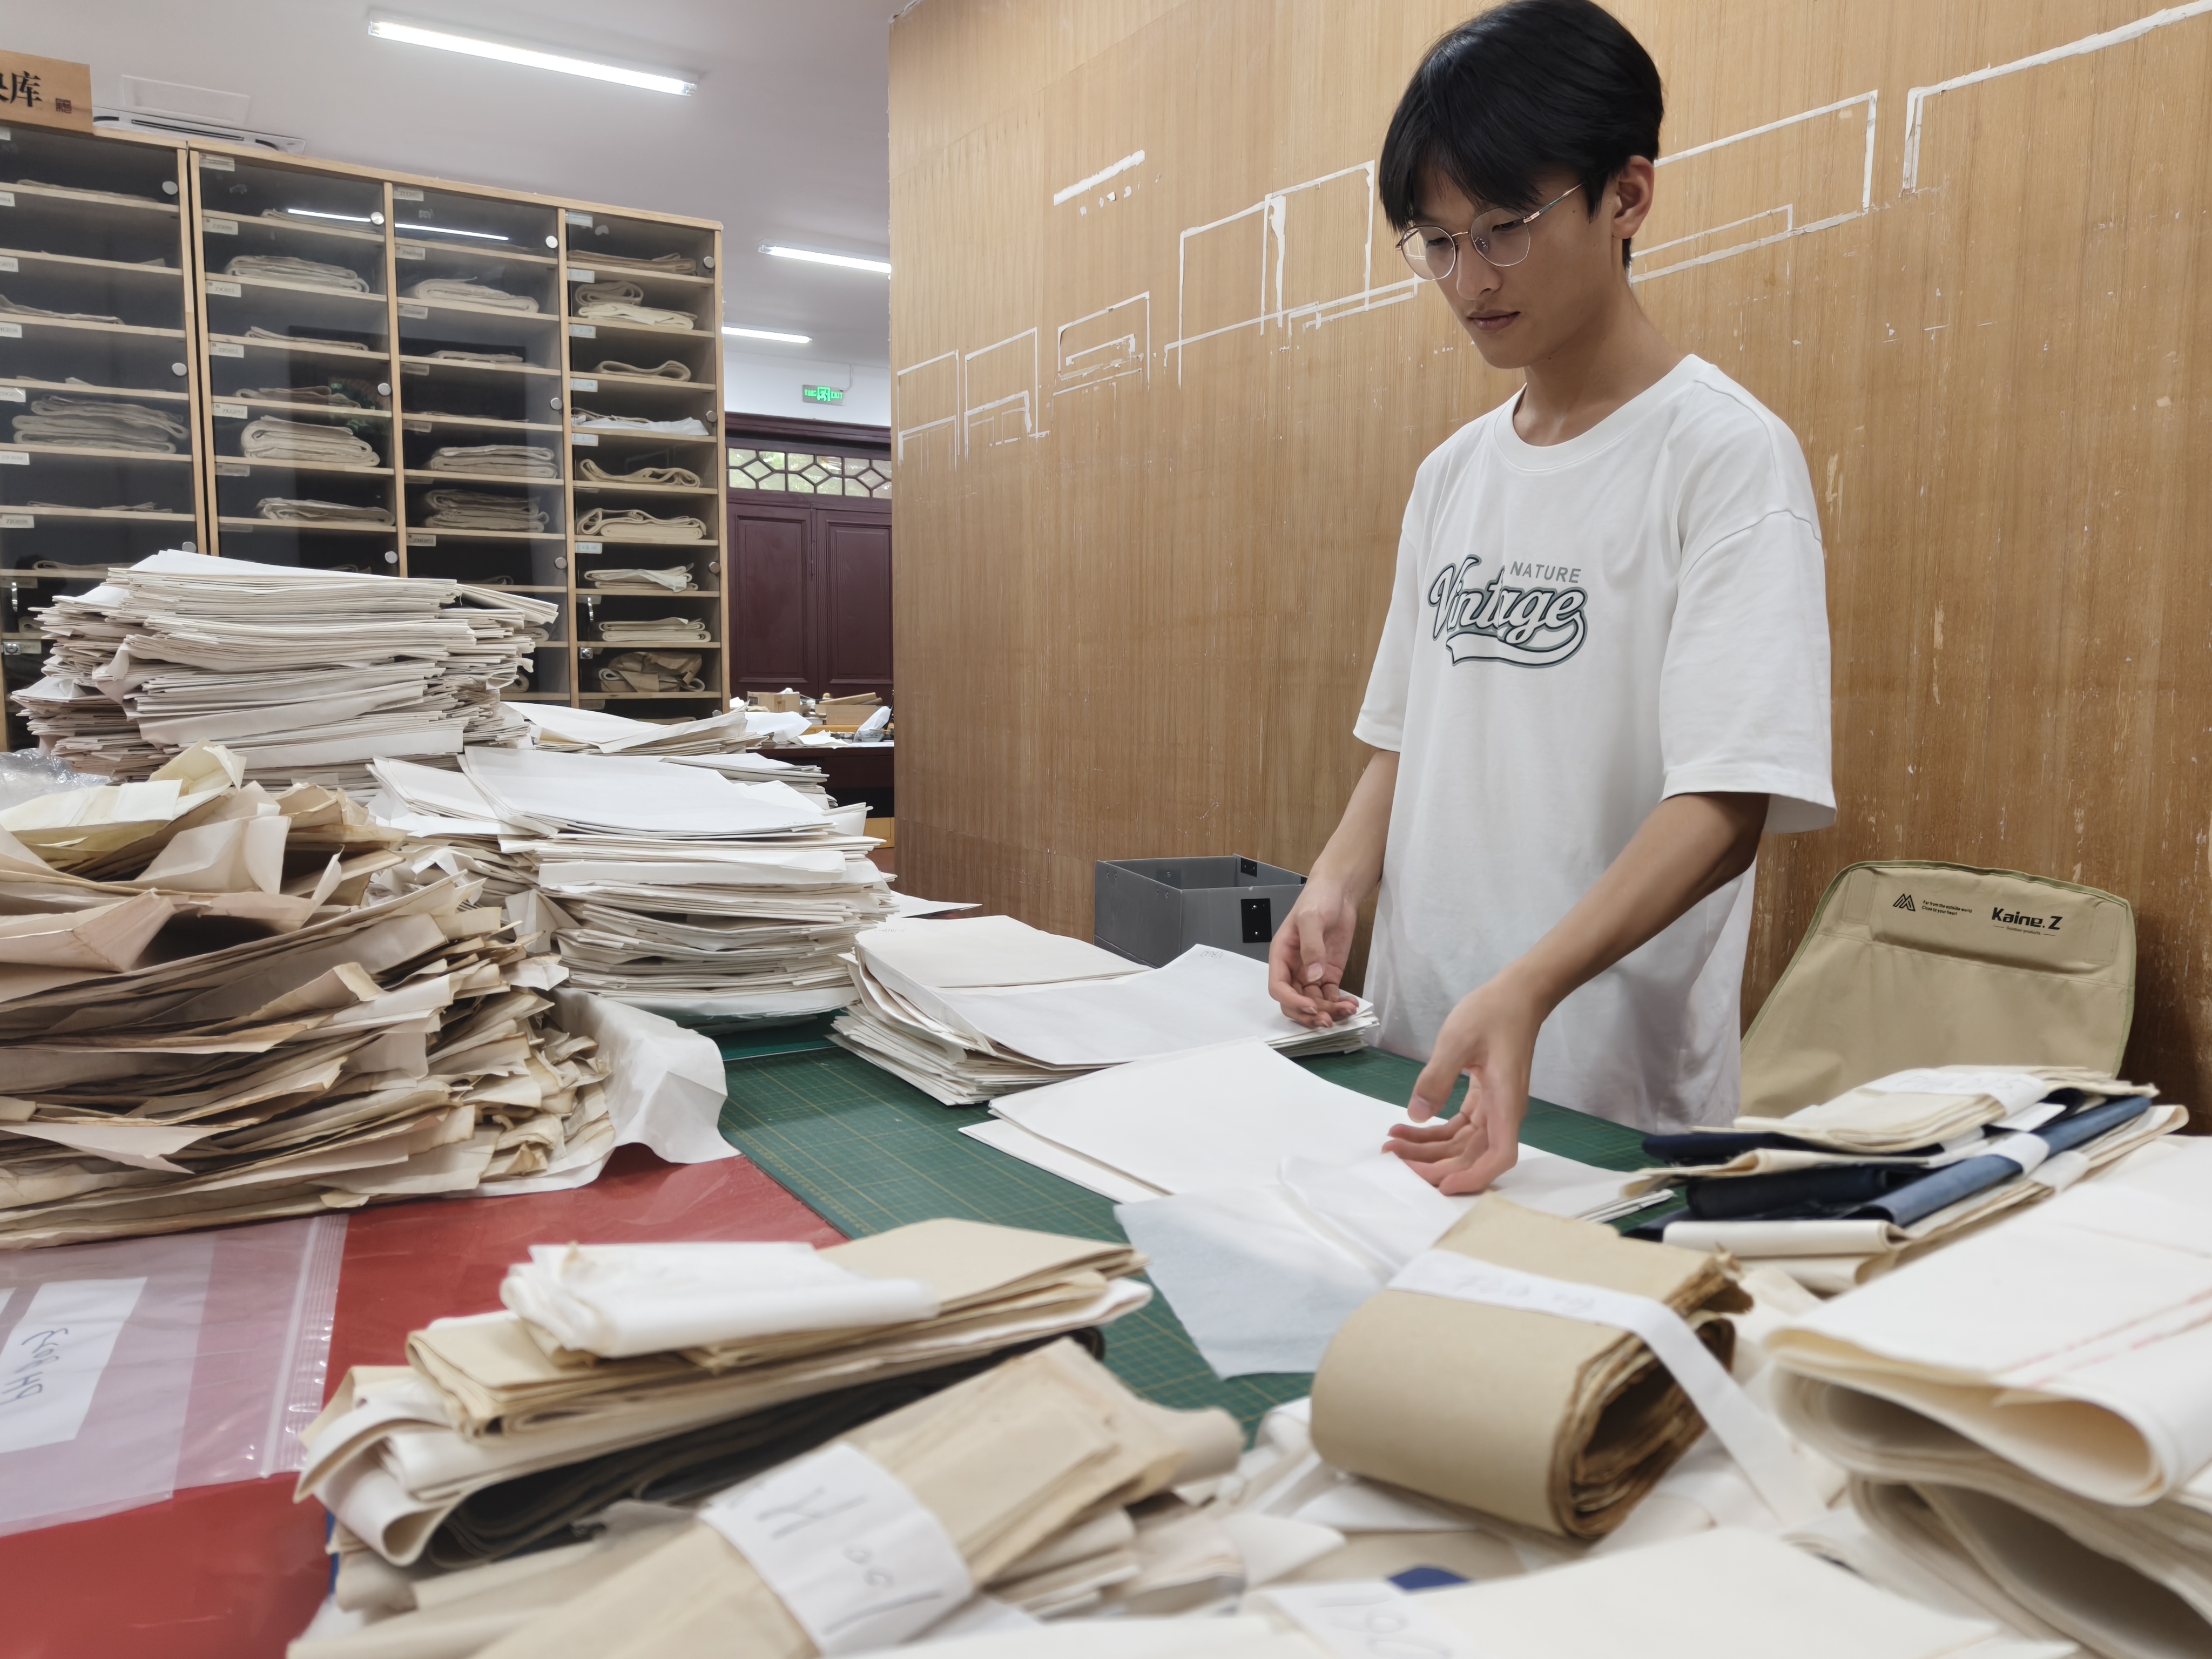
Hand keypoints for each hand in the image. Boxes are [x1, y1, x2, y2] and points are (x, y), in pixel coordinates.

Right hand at [1267, 884, 1361, 1027]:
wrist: (1339, 892)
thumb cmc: (1318, 899)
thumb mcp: (1311, 919)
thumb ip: (1311, 947)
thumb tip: (1313, 975)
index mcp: (1281, 956)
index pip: (1278, 987)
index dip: (1292, 1001)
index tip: (1311, 1006)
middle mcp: (1294, 968)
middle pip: (1294, 1001)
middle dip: (1310, 1013)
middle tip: (1329, 1019)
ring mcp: (1311, 973)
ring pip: (1314, 1002)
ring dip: (1328, 1011)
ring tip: (1348, 1010)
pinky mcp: (1329, 974)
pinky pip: (1330, 995)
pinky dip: (1339, 1003)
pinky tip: (1351, 1003)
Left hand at [1384, 971, 1545, 1193]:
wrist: (1517, 995)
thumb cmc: (1492, 1013)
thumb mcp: (1458, 1040)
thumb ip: (1436, 1078)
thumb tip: (1416, 1115)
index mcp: (1505, 1104)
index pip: (1499, 1156)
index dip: (1473, 1176)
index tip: (1441, 1184)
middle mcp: (1503, 1113)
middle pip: (1472, 1156)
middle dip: (1434, 1164)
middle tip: (1394, 1161)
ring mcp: (1494, 1108)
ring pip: (1461, 1143)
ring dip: (1428, 1149)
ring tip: (1391, 1145)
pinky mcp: (1484, 1100)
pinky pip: (1458, 1126)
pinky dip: (1433, 1131)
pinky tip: (1406, 1127)